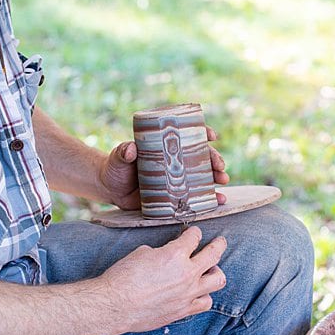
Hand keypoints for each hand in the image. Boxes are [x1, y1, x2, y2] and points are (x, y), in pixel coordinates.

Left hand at [99, 125, 230, 209]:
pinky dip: (209, 199)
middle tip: (220, 166)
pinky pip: (195, 196)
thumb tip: (130, 149)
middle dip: (214, 159)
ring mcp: (176, 178)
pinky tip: (219, 201)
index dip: (202, 132)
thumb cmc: (116, 167)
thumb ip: (123, 152)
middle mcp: (175, 160)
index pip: (187, 135)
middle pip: (200, 156)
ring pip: (203, 175)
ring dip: (216, 177)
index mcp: (165, 146)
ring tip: (223, 181)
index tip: (211, 135)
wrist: (110, 188)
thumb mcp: (119, 157)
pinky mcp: (174, 195)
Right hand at [100, 226, 226, 332]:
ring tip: (211, 270)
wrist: (115, 305)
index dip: (194, 232)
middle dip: (218, 244)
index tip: (193, 232)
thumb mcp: (142, 253)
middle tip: (220, 241)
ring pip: (218, 280)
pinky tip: (200, 292)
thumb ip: (161, 252)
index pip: (194, 237)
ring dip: (216, 272)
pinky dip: (204, 295)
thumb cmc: (123, 277)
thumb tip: (165, 255)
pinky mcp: (183, 311)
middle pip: (214, 254)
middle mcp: (187, 273)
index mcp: (175, 254)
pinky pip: (205, 303)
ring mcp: (188, 294)